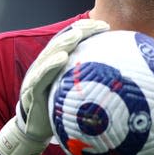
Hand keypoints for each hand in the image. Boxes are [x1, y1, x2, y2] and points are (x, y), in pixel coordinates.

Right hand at [0, 18, 109, 154]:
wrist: (36, 128)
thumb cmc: (60, 109)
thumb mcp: (76, 93)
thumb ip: (91, 82)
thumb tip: (122, 81)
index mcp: (58, 61)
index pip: (72, 39)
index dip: (87, 29)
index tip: (105, 26)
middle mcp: (46, 63)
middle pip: (63, 40)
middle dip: (80, 30)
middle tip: (97, 26)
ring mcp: (37, 74)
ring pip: (51, 52)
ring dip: (65, 42)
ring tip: (77, 35)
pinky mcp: (31, 88)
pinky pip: (41, 74)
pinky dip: (51, 64)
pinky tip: (62, 57)